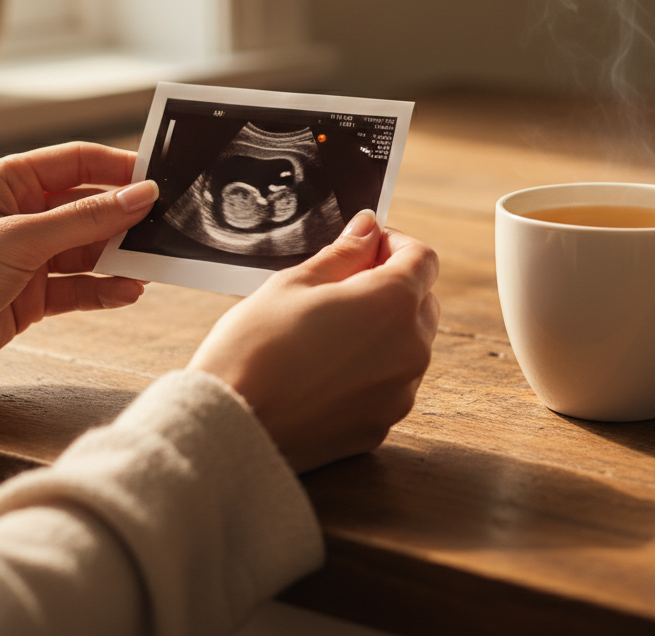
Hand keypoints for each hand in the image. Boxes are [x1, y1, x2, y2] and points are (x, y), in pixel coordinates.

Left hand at [0, 142, 157, 405]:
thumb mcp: (20, 240)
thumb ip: (86, 219)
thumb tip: (142, 196)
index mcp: (10, 183)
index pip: (78, 162)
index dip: (119, 169)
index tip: (159, 180)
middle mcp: (22, 215)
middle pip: (89, 207)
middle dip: (126, 219)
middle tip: (167, 226)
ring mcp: (28, 256)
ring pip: (90, 249)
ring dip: (120, 258)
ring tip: (155, 265)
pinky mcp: (32, 295)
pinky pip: (80, 286)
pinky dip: (105, 289)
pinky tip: (129, 292)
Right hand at [188, 210, 440, 472]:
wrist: (230, 426)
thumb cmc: (254, 347)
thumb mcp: (294, 283)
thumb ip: (343, 253)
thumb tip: (368, 228)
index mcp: (394, 304)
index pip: (423, 259)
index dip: (395, 244)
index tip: (365, 245)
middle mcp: (411, 350)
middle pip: (423, 302)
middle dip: (393, 286)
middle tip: (342, 285)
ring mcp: (399, 393)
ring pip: (409, 346)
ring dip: (384, 330)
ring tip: (328, 330)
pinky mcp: (381, 427)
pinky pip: (389, 385)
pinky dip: (371, 370)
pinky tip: (325, 369)